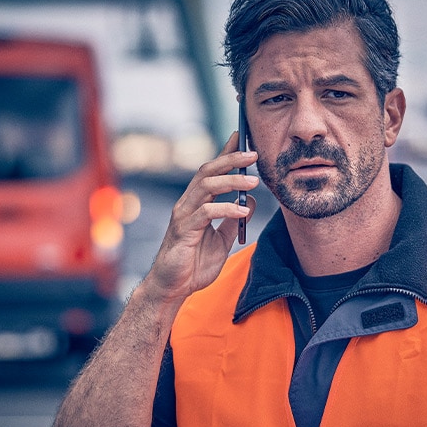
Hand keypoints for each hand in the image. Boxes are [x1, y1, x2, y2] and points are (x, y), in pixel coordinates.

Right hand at [146, 132, 257, 304]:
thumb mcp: (222, 241)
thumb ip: (232, 221)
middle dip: (230, 160)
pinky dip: (226, 209)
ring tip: (253, 182)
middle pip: (207, 172)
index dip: (225, 153)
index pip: (210, 172)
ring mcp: (184, 216)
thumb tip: (251, 203)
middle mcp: (187, 204)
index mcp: (196, 204)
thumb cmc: (194, 265)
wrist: (173, 288)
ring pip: (206, 187)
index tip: (241, 138)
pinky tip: (242, 212)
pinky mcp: (183, 231)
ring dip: (231, 181)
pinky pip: (206, 213)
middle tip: (253, 154)